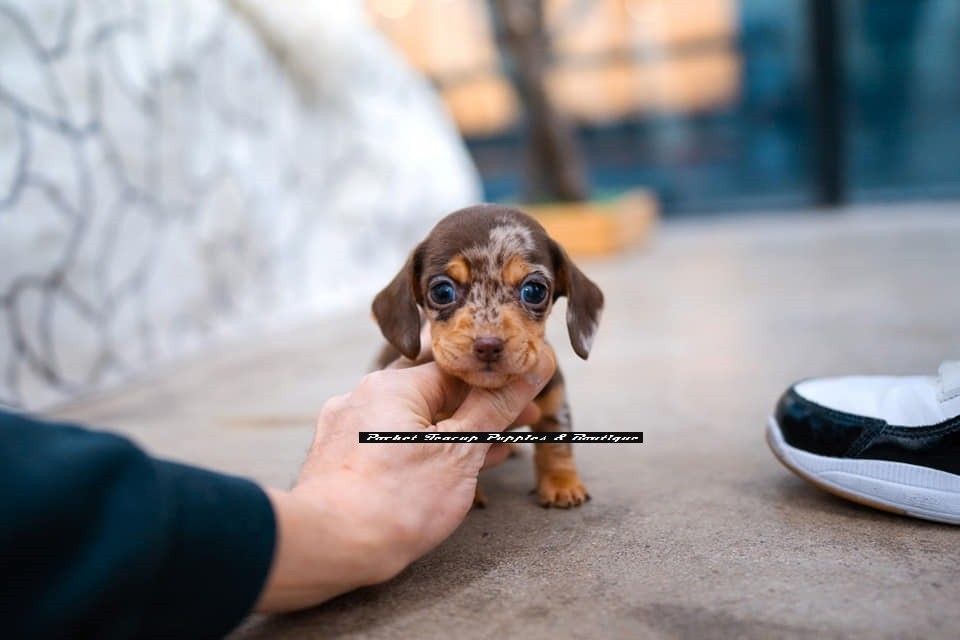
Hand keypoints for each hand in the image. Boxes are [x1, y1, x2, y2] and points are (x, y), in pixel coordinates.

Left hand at [255, 349, 555, 611]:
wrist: (331, 547)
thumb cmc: (396, 501)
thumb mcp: (460, 452)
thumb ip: (496, 409)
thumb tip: (531, 372)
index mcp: (394, 384)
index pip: (457, 365)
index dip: (498, 378)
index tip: (528, 390)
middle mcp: (366, 396)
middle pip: (436, 391)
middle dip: (481, 406)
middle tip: (521, 418)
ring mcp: (350, 428)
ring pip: (415, 419)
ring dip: (457, 430)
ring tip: (496, 447)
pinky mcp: (343, 458)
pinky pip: (393, 442)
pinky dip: (426, 449)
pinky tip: (454, 468)